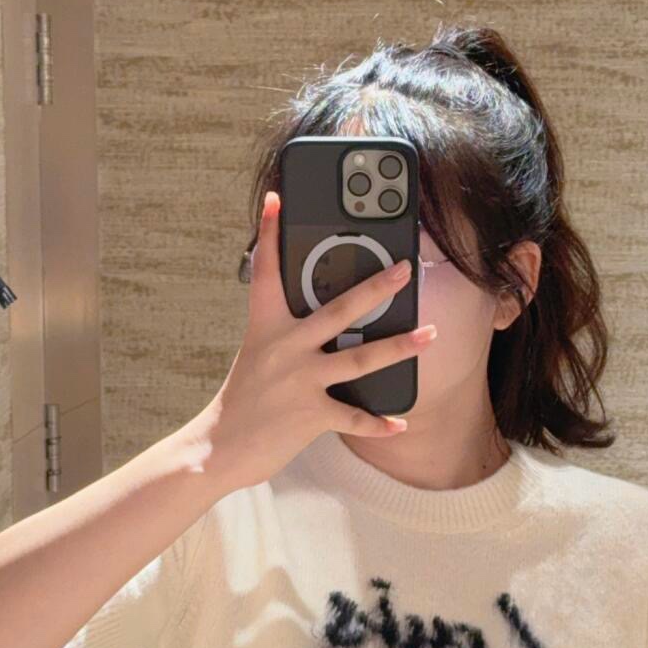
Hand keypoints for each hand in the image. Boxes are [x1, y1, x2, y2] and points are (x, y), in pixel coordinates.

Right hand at [201, 188, 437, 491]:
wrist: (218, 448)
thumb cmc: (243, 401)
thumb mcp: (257, 356)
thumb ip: (286, 336)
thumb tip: (323, 321)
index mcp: (265, 328)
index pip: (265, 272)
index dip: (268, 234)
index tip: (276, 200)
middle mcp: (285, 349)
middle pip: (338, 309)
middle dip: (375, 288)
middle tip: (404, 269)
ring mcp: (300, 381)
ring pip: (360, 358)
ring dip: (400, 346)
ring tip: (429, 334)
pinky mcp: (310, 415)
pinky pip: (354, 417)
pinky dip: (379, 423)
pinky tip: (400, 422)